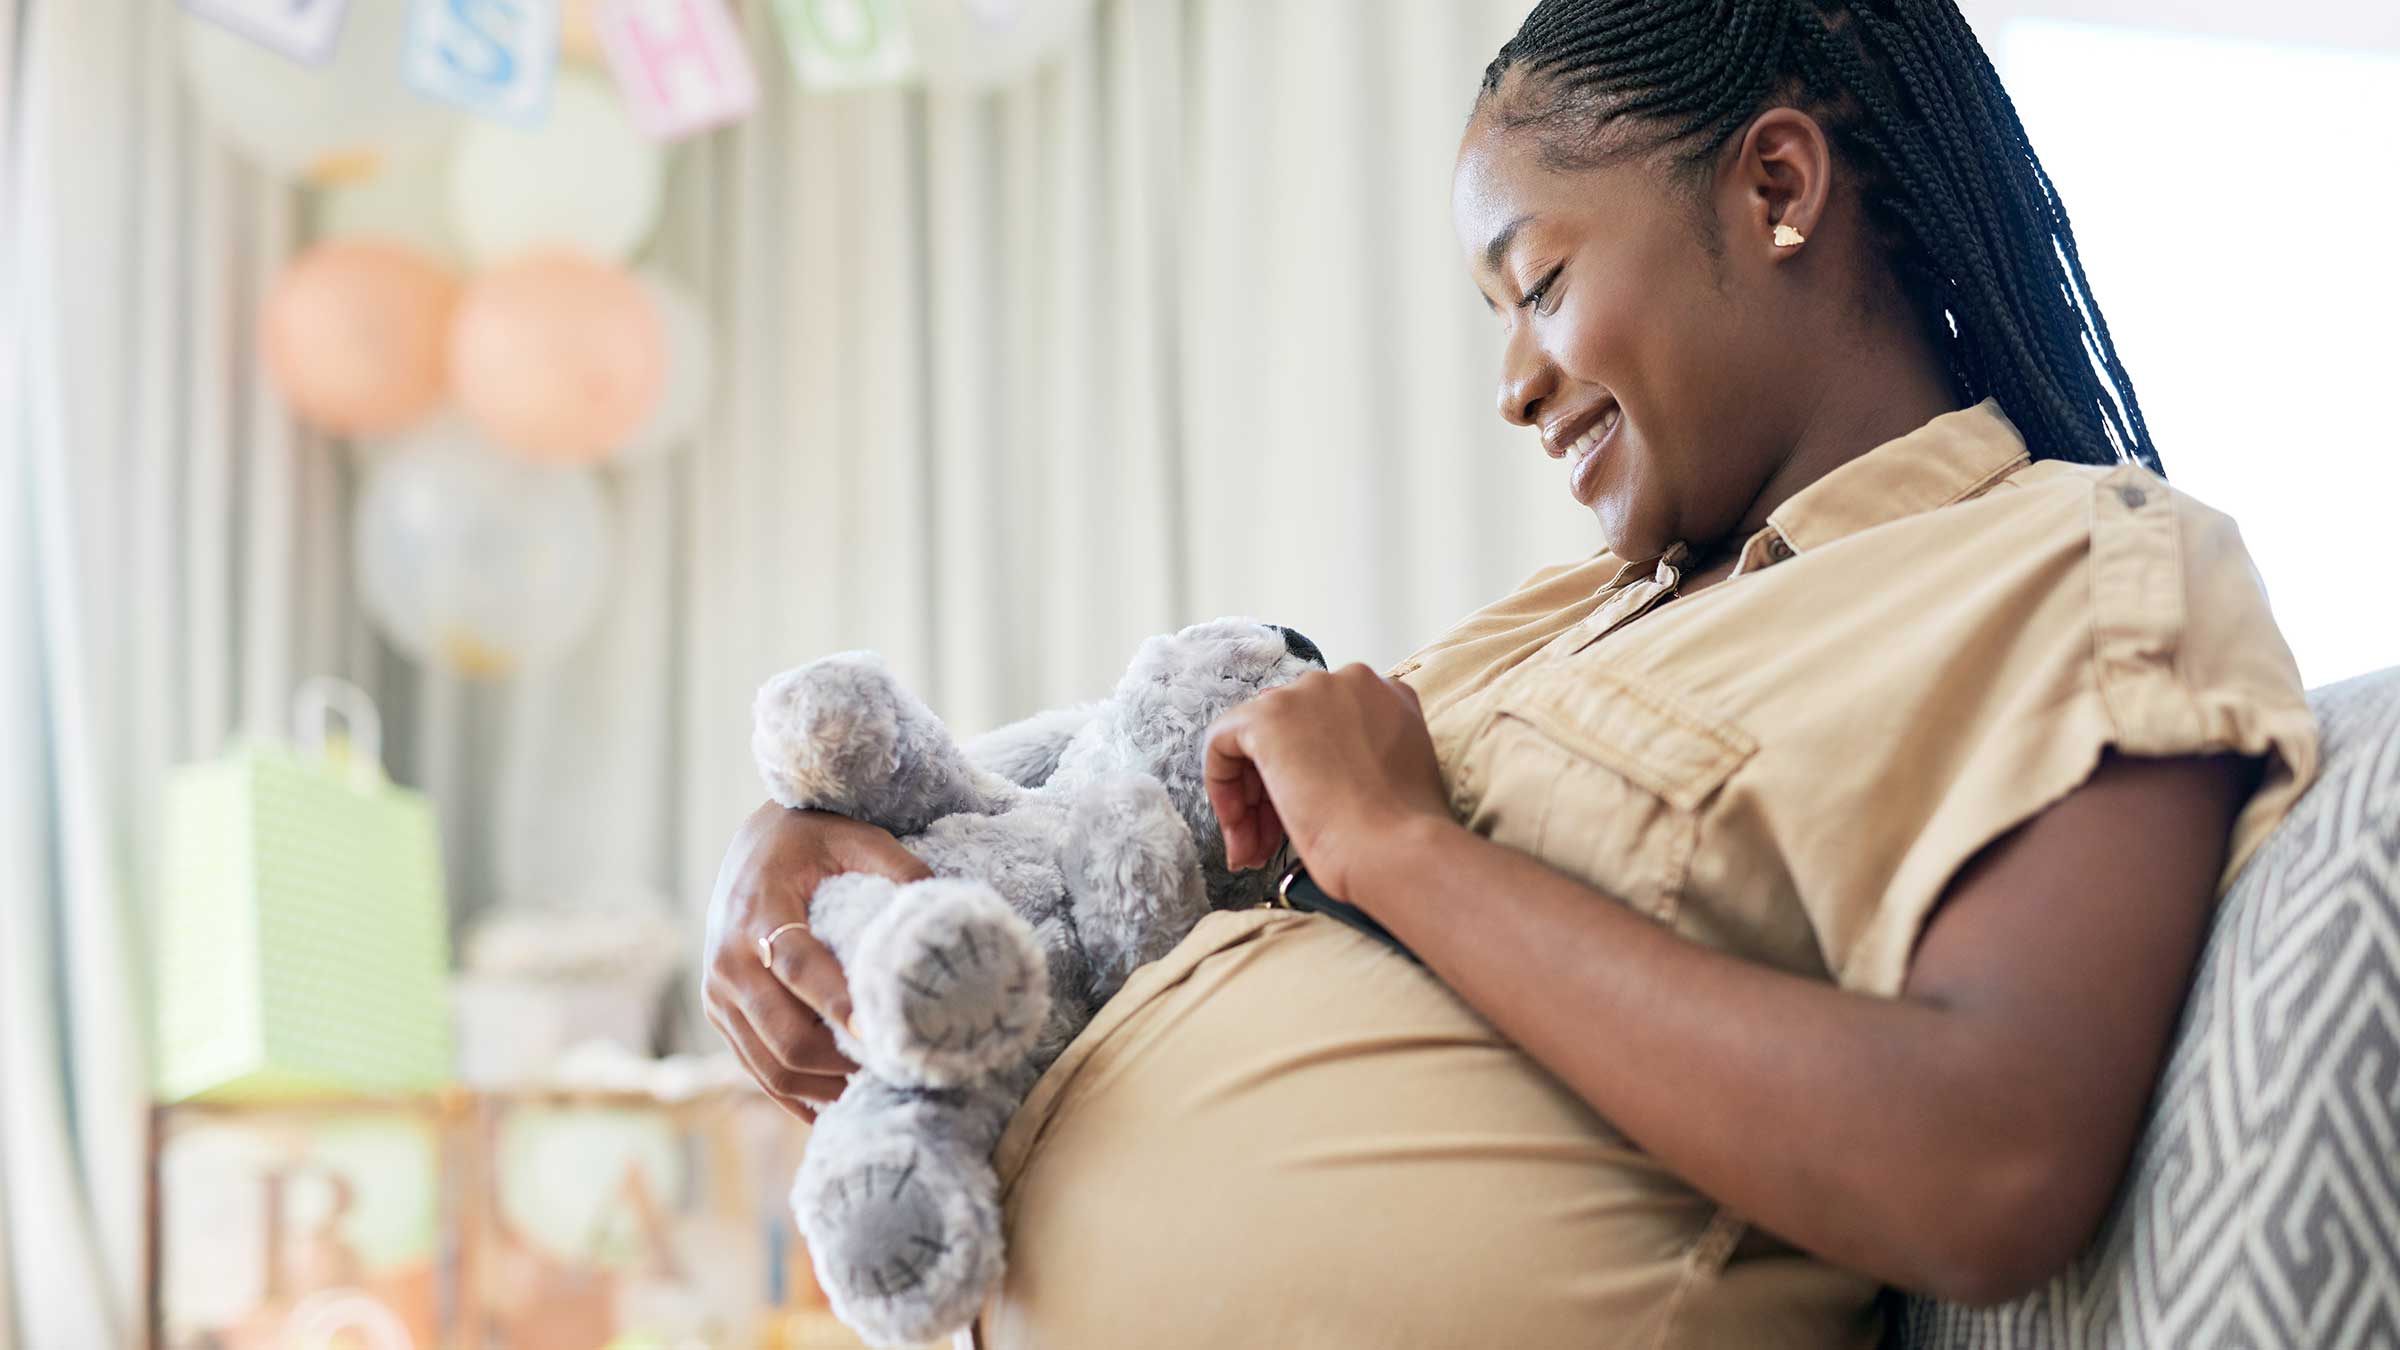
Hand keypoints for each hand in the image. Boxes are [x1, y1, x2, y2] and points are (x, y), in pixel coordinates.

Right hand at [702, 802, 932, 1121]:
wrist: (754, 843)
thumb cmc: (813, 839)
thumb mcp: (858, 837)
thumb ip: (902, 869)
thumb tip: (948, 913)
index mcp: (759, 912)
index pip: (798, 967)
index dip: (838, 1005)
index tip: (879, 1037)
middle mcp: (728, 961)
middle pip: (783, 1036)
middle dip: (839, 1065)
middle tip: (896, 1074)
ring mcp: (718, 995)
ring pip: (770, 1067)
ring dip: (823, 1088)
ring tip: (877, 1093)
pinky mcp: (721, 1016)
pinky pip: (758, 1070)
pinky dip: (799, 1094)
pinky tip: (841, 1102)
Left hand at [1201, 664, 1451, 904]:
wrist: (1397, 850)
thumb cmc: (1400, 835)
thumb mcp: (1389, 779)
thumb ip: (1354, 755)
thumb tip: (1302, 765)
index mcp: (1387, 695)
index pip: (1324, 725)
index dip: (1308, 775)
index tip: (1303, 817)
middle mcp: (1350, 681)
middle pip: (1288, 731)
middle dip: (1273, 791)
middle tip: (1269, 844)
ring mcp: (1309, 693)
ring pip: (1254, 738)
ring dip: (1249, 799)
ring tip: (1254, 852)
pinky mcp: (1269, 716)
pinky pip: (1221, 742)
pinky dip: (1222, 786)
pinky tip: (1239, 828)